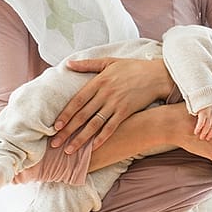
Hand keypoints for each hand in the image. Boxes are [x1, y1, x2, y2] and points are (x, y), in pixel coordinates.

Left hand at [50, 57, 170, 153]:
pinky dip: (101, 138)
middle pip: (82, 115)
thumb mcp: (109, 61)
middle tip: (55, 143)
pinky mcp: (126, 112)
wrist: (156, 75)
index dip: (66, 114)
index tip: (55, 126)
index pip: (77, 100)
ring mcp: (115, 104)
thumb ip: (87, 64)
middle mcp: (105, 94)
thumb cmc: (133, 67)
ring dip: (81, 138)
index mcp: (99, 81)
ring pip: (94, 124)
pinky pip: (111, 127)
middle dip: (67, 131)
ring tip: (69, 150)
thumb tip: (68, 64)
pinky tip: (93, 147)